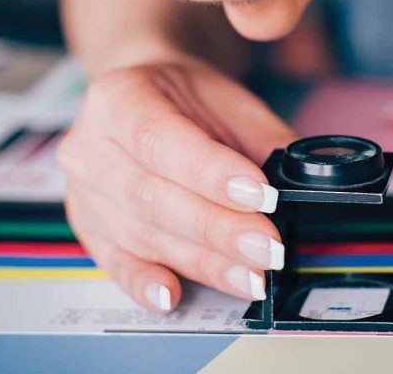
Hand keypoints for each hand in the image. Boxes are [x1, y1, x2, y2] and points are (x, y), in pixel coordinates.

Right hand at [57, 60, 296, 311]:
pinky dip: (146, 283)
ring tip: (251, 276)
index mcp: (118, 97)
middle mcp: (90, 145)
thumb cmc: (187, 100)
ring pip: (143, 234)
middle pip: (152, 196)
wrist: (145, 101)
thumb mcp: (230, 101)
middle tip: (267, 248)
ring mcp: (84, 191)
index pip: (161, 139)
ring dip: (202, 261)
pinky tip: (173, 295)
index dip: (211, 173)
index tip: (261, 195)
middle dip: (218, 228)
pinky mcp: (90, 229)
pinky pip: (116, 263)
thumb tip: (307, 183)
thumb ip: (265, 140)